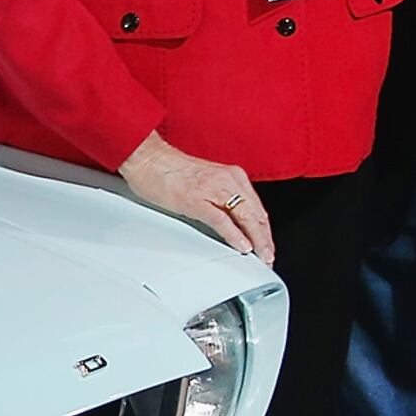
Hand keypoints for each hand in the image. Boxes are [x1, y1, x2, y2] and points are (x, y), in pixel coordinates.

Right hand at [120, 131, 273, 262]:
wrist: (147, 158)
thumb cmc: (169, 171)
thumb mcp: (206, 184)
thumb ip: (221, 199)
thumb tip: (231, 222)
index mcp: (232, 176)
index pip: (257, 208)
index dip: (265, 230)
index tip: (267, 245)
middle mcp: (228, 180)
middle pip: (256, 214)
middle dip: (265, 239)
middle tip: (268, 257)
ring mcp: (213, 189)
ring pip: (245, 217)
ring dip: (256, 240)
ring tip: (261, 256)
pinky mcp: (197, 199)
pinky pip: (222, 220)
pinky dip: (235, 235)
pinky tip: (242, 247)